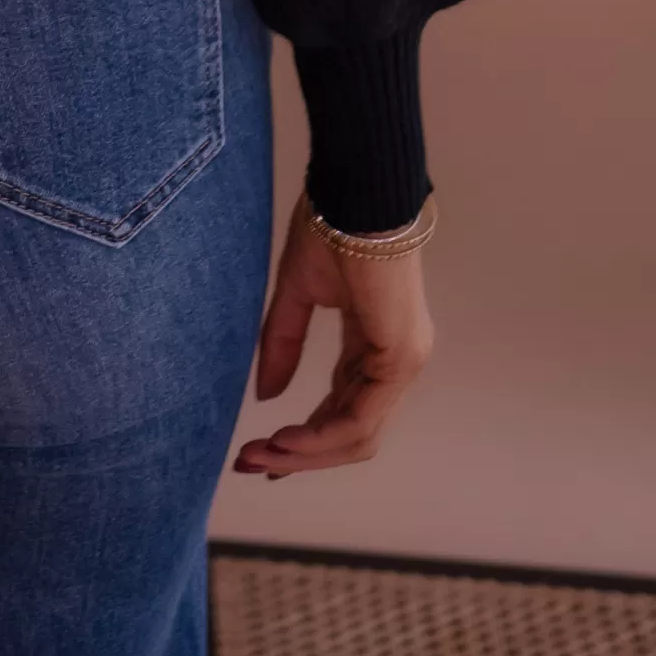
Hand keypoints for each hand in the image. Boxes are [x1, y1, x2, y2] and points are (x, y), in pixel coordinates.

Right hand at [232, 193, 433, 475]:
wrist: (355, 192)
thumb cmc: (332, 227)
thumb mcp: (297, 293)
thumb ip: (284, 344)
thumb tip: (267, 396)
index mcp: (375, 344)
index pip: (343, 409)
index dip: (304, 438)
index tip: (259, 451)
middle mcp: (396, 361)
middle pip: (352, 433)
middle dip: (299, 455)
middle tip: (250, 463)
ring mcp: (404, 361)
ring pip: (358, 435)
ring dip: (305, 453)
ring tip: (260, 455)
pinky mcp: (401, 356)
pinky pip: (360, 417)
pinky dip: (321, 437)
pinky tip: (285, 440)